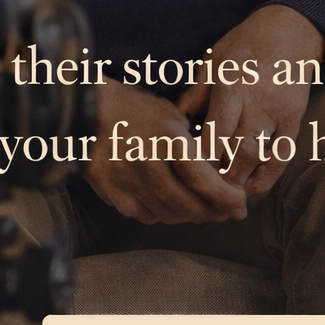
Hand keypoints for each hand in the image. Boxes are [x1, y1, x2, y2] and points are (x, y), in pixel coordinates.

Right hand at [86, 77, 247, 224]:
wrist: (83, 113)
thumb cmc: (132, 108)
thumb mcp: (171, 114)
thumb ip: (194, 144)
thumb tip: (221, 170)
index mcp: (168, 141)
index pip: (204, 181)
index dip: (226, 198)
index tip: (240, 204)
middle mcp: (149, 166)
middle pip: (190, 206)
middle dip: (214, 213)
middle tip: (227, 211)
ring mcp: (129, 184)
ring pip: (170, 215)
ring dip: (192, 216)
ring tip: (205, 210)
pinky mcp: (114, 196)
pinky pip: (148, 216)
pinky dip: (166, 215)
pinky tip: (174, 206)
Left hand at [177, 4, 324, 199]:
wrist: (292, 29)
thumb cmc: (246, 43)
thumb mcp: (214, 60)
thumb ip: (195, 93)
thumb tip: (172, 122)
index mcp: (229, 83)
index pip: (211, 134)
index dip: (199, 162)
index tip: (186, 179)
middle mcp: (254, 98)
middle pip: (232, 150)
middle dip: (217, 178)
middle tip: (202, 196)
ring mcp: (277, 109)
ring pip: (256, 156)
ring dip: (239, 181)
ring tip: (224, 198)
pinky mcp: (296, 116)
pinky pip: (282, 155)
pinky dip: (267, 177)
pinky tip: (253, 189)